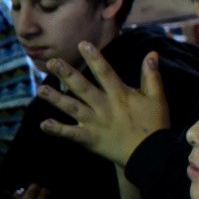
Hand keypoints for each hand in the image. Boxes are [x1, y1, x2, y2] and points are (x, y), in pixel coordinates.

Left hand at [37, 45, 171, 167]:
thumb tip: (152, 52)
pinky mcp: (90, 139)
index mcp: (120, 95)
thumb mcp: (157, 97)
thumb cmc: (154, 124)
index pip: (104, 72)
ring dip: (56, 99)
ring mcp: (95, 123)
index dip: (94, 58)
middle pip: (82, 88)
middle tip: (52, 62)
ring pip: (72, 108)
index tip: (82, 44)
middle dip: (67, 74)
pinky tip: (43, 124)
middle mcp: (104, 106)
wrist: (150, 154)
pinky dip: (57, 129)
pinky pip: (71, 134)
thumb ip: (152, 74)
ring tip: (41, 89)